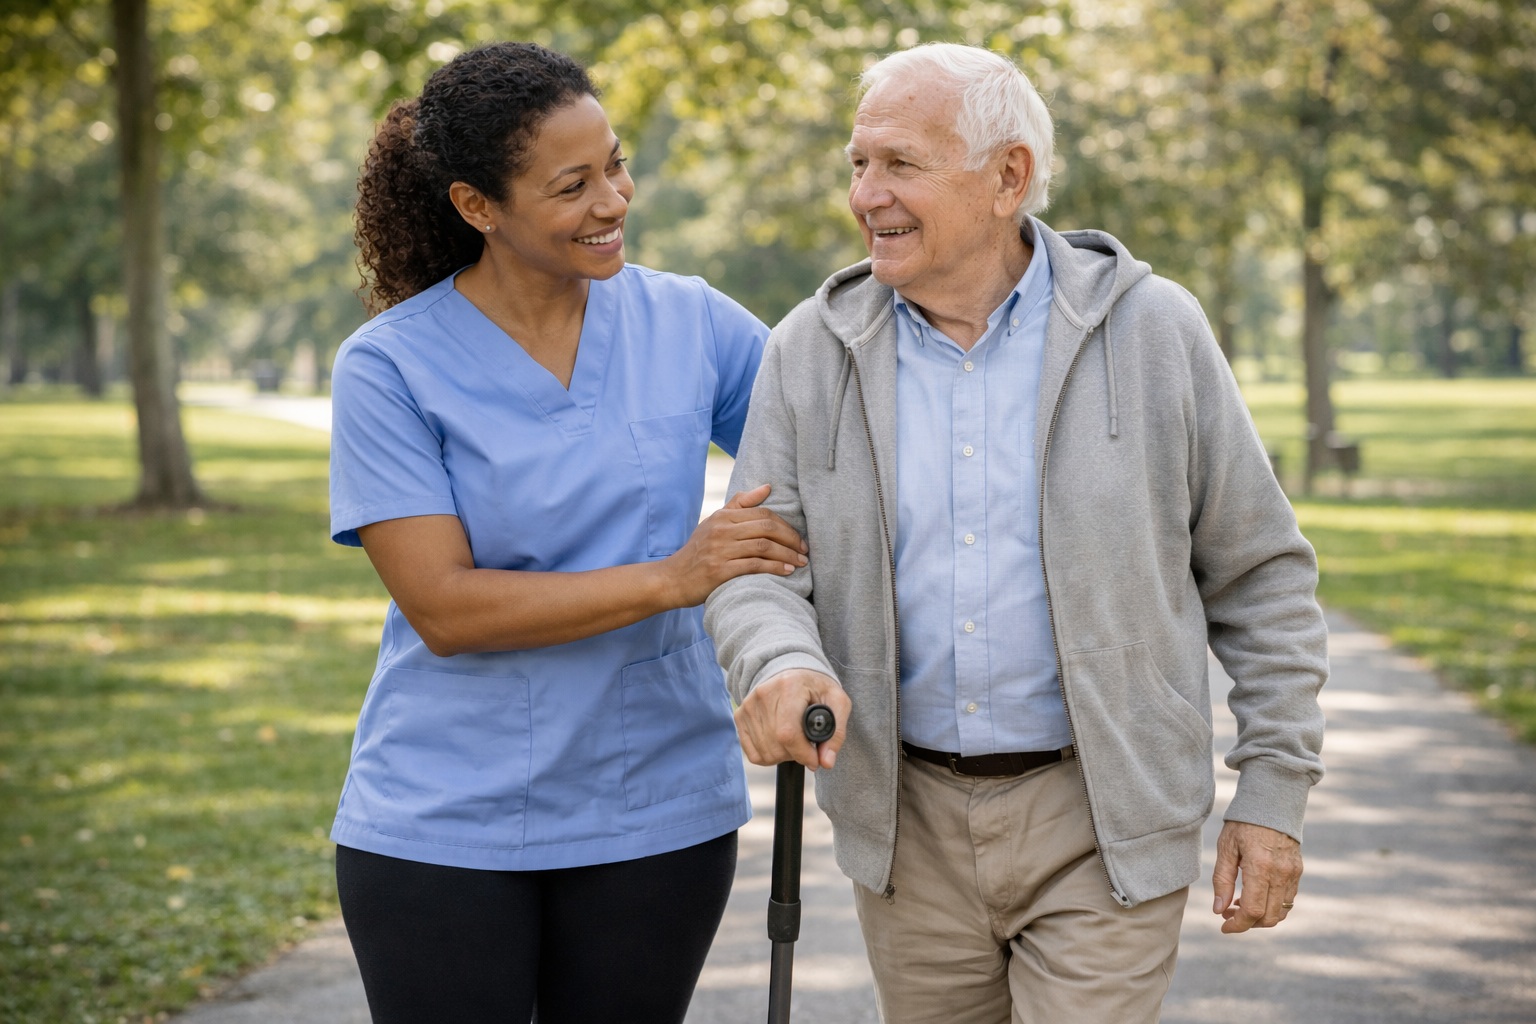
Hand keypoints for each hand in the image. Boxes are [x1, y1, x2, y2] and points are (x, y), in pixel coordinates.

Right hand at [659, 484, 807, 607]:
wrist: (672, 579)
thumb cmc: (698, 552)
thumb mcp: (714, 523)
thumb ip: (739, 504)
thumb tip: (767, 487)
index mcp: (723, 516)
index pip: (763, 513)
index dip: (786, 525)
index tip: (799, 539)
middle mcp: (721, 530)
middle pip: (767, 528)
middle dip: (791, 539)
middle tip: (804, 551)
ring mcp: (720, 550)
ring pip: (764, 546)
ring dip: (787, 555)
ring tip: (800, 563)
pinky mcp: (719, 570)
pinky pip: (755, 565)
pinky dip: (775, 568)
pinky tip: (787, 572)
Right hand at [735, 669, 850, 770]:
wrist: (791, 672)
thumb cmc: (816, 687)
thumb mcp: (837, 702)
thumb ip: (837, 732)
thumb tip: (826, 762)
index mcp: (789, 686)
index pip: (788, 733)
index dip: (803, 753)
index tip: (815, 760)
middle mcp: (764, 694)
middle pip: (776, 745)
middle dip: (796, 755)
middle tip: (807, 746)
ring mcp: (749, 706)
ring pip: (765, 752)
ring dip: (783, 756)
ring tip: (794, 741)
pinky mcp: (740, 716)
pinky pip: (753, 754)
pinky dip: (768, 756)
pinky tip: (779, 743)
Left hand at [1212, 820, 1301, 932]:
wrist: (1272, 802)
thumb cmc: (1244, 823)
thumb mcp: (1226, 847)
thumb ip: (1222, 880)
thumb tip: (1219, 910)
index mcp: (1260, 868)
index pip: (1252, 911)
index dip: (1238, 925)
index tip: (1224, 926)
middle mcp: (1281, 875)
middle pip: (1269, 917)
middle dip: (1248, 923)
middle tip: (1228, 913)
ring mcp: (1293, 874)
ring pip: (1281, 912)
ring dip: (1261, 916)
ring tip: (1240, 904)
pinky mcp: (1298, 871)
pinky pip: (1288, 899)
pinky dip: (1273, 906)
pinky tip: (1256, 895)